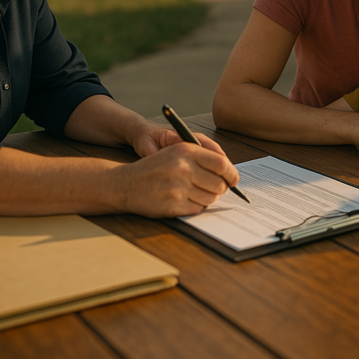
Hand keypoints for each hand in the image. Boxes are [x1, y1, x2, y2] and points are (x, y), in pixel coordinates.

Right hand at [117, 127, 238, 216]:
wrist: (124, 184)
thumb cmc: (153, 169)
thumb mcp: (175, 153)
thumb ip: (201, 158)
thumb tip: (228, 172)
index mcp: (185, 150)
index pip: (221, 163)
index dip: (232, 174)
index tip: (234, 180)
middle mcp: (182, 167)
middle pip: (219, 184)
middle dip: (220, 189)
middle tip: (214, 189)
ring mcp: (177, 187)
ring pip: (210, 198)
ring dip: (207, 198)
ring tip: (193, 193)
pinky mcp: (173, 205)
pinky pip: (198, 208)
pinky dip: (195, 206)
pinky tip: (183, 200)